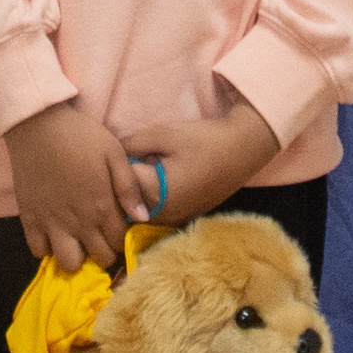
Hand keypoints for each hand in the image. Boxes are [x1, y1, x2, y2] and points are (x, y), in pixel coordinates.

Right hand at [5, 103, 149, 273]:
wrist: (38, 125)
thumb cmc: (81, 135)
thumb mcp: (114, 153)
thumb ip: (129, 187)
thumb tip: (142, 217)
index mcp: (102, 207)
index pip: (119, 242)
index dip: (123, 239)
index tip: (119, 229)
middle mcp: (78, 222)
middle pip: (99, 258)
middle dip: (105, 252)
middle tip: (101, 236)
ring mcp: (52, 223)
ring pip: (69, 264)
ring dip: (76, 257)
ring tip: (77, 240)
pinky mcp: (30, 219)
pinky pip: (38, 250)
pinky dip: (47, 247)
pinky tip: (54, 233)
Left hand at [118, 100, 279, 222]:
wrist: (243, 149)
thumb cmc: (202, 140)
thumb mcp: (162, 134)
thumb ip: (131, 143)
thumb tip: (109, 151)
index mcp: (155, 195)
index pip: (119, 185)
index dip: (112, 167)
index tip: (111, 154)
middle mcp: (164, 215)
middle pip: (127, 204)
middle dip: (119, 185)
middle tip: (120, 163)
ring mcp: (176, 219)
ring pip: (140, 211)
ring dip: (134, 194)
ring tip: (136, 170)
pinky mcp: (186, 216)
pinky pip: (156, 212)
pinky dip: (149, 200)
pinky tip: (155, 179)